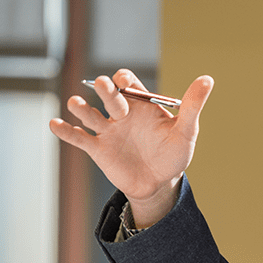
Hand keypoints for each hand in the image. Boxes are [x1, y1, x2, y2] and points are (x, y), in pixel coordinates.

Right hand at [49, 69, 213, 226]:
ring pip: (89, 114)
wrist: (160, 183)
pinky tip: (55, 124)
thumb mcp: (186, 130)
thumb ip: (193, 105)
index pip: (128, 83)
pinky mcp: (98, 149)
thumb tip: (207, 80)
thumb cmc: (174, 154)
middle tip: (106, 89)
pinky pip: (78, 138)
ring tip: (76, 105)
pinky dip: (65, 131)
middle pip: (108, 95)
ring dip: (81, 108)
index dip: (125, 80)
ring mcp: (108, 131)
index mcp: (141, 104)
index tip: (126, 84)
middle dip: (105, 91)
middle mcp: (122, 113)